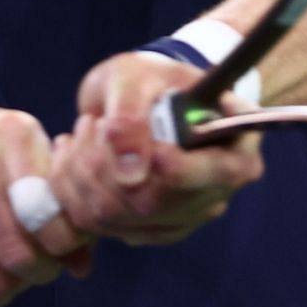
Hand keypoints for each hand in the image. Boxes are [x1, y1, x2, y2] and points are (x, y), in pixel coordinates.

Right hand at [0, 107, 91, 306]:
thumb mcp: (12, 152)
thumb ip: (53, 198)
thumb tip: (84, 264)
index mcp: (8, 133)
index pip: (53, 211)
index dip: (67, 240)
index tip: (63, 244)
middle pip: (25, 252)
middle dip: (42, 270)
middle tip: (40, 265)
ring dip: (14, 285)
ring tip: (11, 269)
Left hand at [49, 51, 263, 245]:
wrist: (133, 94)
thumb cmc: (146, 78)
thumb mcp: (136, 77)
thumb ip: (131, 115)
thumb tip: (130, 174)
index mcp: (234, 146)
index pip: (221, 174)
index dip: (184, 170)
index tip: (154, 152)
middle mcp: (214, 191)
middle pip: (158, 204)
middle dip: (108, 165)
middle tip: (93, 123)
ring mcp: (180, 216)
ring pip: (118, 218)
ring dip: (82, 172)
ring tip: (83, 130)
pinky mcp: (144, 229)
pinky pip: (97, 224)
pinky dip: (72, 187)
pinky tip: (73, 154)